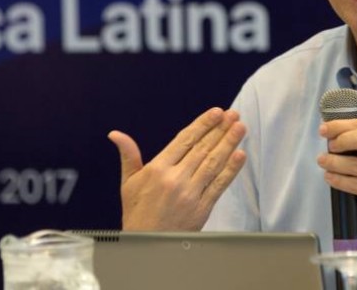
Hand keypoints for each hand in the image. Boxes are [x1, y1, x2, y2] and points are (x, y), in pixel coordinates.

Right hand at [108, 107, 246, 230]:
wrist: (146, 244)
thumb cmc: (137, 213)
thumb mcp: (129, 183)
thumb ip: (128, 155)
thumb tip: (116, 134)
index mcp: (157, 169)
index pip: (184, 140)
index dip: (202, 125)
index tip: (216, 112)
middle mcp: (175, 179)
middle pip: (202, 149)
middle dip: (220, 130)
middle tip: (233, 115)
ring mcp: (190, 194)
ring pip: (213, 163)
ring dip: (229, 143)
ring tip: (240, 128)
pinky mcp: (202, 208)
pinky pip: (219, 185)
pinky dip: (231, 170)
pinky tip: (240, 155)